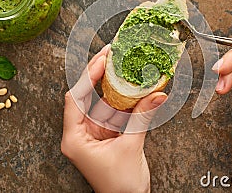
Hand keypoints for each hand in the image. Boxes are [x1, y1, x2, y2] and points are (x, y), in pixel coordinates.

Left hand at [61, 45, 166, 192]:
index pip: (76, 98)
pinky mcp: (106, 135)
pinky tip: (133, 87)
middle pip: (87, 96)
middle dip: (100, 74)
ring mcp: (93, 133)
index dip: (88, 75)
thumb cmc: (121, 186)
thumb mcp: (131, 147)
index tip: (102, 59)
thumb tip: (157, 94)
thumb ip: (142, 117)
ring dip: (115, 86)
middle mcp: (80, 133)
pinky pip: (114, 112)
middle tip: (112, 53)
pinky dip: (124, 101)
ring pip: (102, 102)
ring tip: (125, 65)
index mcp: (75, 138)